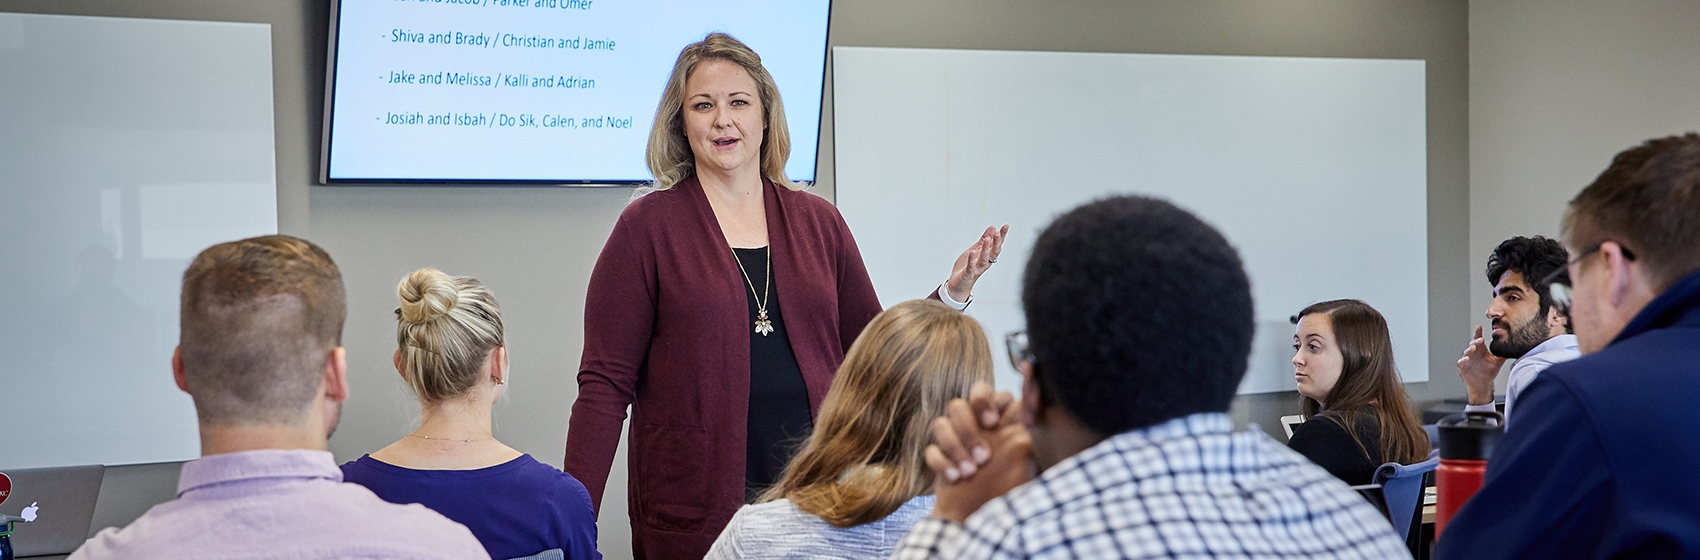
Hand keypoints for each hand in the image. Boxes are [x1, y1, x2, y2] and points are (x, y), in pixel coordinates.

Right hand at [924, 382, 1032, 523]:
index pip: (986, 392)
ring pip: (941, 423)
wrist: (982, 519)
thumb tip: (1029, 404)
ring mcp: (954, 441)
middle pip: (958, 405)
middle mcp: (973, 427)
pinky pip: (931, 450)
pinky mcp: (939, 458)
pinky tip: (955, 478)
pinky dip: (942, 463)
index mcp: (996, 421)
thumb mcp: (1026, 456)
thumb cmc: (1012, 488)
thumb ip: (1026, 429)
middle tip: (983, 453)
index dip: (985, 400)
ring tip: (971, 472)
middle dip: (968, 428)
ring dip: (955, 447)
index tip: (992, 421)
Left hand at [945, 225, 1009, 302]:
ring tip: (987, 240)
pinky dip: (972, 260)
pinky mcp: (968, 274)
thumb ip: (983, 240)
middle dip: (996, 243)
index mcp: (987, 256)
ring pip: (984, 259)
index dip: (1001, 236)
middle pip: (993, 252)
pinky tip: (972, 253)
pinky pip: (971, 267)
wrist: (958, 285)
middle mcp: (984, 263)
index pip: (996, 245)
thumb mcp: (975, 250)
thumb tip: (992, 228)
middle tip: (998, 233)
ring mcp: (977, 269)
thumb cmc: (966, 268)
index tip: (1005, 227)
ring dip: (986, 250)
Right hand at [1457, 325, 1505, 404]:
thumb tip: (1513, 347)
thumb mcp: (1498, 362)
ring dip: (1469, 349)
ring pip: (1466, 352)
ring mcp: (1467, 359)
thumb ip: (1503, 354)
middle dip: (1475, 341)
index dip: (1478, 332)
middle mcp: (1473, 353)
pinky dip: (1463, 360)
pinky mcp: (1463, 367)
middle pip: (1472, 344)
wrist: (1483, 384)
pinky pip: (1461, 362)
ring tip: (1473, 348)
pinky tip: (1466, 359)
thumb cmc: (1489, 372)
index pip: (1478, 339)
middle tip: (1480, 340)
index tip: (1479, 327)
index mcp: (1481, 350)